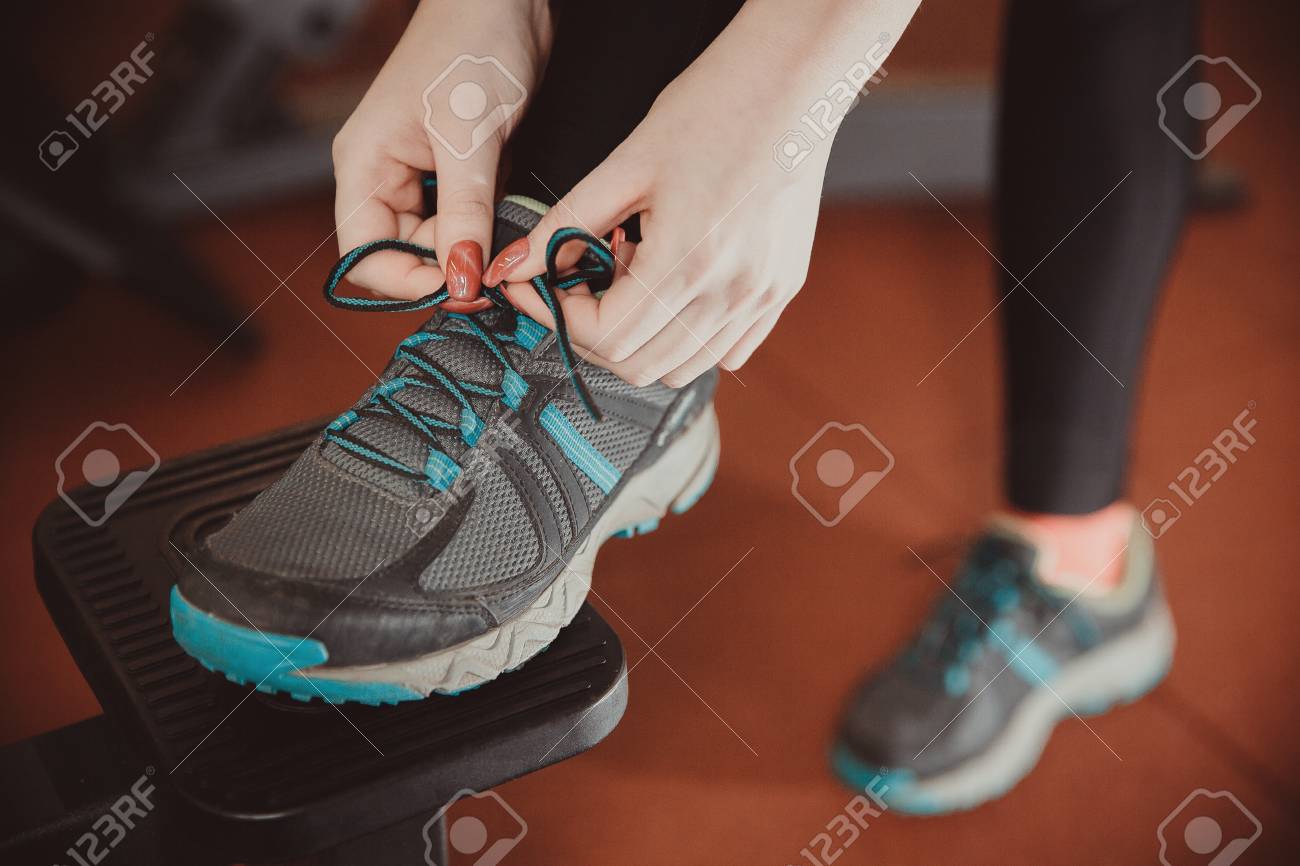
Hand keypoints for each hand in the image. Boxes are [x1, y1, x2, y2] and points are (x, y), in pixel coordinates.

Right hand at [331, 0, 550, 301]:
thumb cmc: (475, 44)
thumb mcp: (470, 138)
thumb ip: (464, 214)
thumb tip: (461, 278)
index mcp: (364, 166)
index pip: (365, 255)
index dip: (409, 283)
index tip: (462, 291)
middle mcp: (384, 176)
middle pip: (403, 256)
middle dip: (447, 270)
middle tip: (497, 277)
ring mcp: (419, 175)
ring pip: (438, 242)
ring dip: (472, 252)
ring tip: (507, 244)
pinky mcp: (454, 171)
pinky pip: (465, 220)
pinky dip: (487, 229)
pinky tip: (508, 218)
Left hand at [487, 19, 834, 385]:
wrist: (793, 82)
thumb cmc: (712, 108)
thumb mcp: (625, 163)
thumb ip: (564, 225)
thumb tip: (512, 270)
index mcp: (687, 260)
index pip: (605, 336)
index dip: (557, 317)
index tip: (537, 286)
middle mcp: (730, 293)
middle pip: (638, 365)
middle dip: (590, 333)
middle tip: (578, 282)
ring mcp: (761, 298)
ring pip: (679, 367)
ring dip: (638, 339)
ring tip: (629, 277)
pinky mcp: (781, 293)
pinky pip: (724, 351)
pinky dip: (684, 338)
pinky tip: (670, 286)